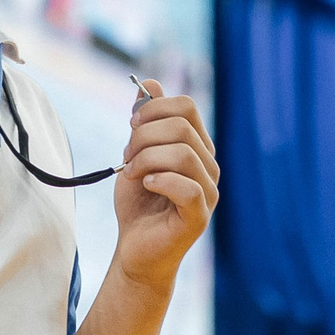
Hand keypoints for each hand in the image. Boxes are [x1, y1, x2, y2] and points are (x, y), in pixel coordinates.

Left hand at [110, 83, 217, 289]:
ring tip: (130, 174)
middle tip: (126, 156)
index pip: (186, 107)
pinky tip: (145, 186)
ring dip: (146, 159)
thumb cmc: (138, 205)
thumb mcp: (135, 156)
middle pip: (181, 127)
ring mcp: (208, 191)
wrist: (135, 250)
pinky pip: (187, 187)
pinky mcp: (199, 216)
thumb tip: (148, 84)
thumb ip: (144, 123)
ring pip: (183, 154)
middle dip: (144, 136)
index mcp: (196, 147)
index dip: (154, 108)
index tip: (130, 124)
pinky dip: (160, 181)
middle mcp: (208, 166)